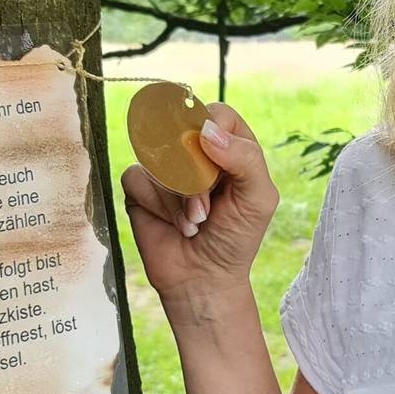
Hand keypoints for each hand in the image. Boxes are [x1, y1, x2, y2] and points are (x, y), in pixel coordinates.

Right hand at [119, 101, 278, 312]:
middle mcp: (195, 152)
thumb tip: (206, 131)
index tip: (219, 169)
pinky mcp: (140, 187)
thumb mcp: (258, 199)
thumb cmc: (236, 238)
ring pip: (158, 157)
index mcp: (229, 146)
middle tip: (207, 208)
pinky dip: (157, 205)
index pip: (217, 115)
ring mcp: (165, 167)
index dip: (214, 135)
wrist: (203, 278)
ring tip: (194, 222)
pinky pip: (137, 177)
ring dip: (179, 198)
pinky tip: (172, 224)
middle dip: (197, 177)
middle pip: (182, 132)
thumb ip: (245, 158)